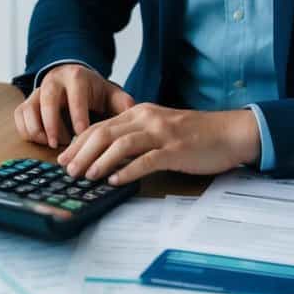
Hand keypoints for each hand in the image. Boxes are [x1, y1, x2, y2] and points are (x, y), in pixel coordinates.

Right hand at [14, 64, 134, 149]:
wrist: (73, 79)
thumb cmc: (94, 91)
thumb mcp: (110, 93)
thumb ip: (122, 102)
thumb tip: (134, 111)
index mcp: (76, 77)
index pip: (75, 94)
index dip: (77, 114)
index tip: (81, 133)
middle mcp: (53, 81)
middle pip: (47, 99)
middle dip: (51, 123)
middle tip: (59, 144)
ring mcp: (37, 91)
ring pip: (28, 108)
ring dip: (38, 129)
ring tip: (53, 144)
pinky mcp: (27, 102)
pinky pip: (19, 116)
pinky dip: (27, 131)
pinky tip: (43, 141)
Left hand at [58, 103, 261, 184]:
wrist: (229, 132)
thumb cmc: (194, 135)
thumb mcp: (159, 128)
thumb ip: (136, 136)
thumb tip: (108, 156)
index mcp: (140, 112)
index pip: (101, 125)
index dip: (80, 142)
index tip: (64, 157)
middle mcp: (147, 118)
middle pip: (105, 132)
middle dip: (82, 152)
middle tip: (68, 170)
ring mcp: (161, 133)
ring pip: (121, 143)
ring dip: (100, 160)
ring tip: (85, 176)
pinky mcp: (175, 150)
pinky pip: (146, 160)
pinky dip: (127, 170)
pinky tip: (115, 181)